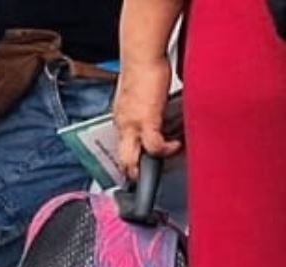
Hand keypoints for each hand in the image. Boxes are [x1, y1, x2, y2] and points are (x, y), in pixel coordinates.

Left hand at [113, 56, 180, 182]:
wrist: (142, 56)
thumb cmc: (145, 69)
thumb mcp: (142, 95)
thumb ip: (147, 108)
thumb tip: (156, 113)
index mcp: (122, 119)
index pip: (122, 148)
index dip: (131, 161)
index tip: (140, 168)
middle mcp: (123, 124)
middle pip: (123, 159)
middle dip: (134, 173)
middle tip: (146, 178)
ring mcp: (132, 124)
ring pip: (133, 158)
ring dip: (151, 164)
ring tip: (167, 160)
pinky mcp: (146, 119)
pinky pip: (153, 145)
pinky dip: (165, 150)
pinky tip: (175, 146)